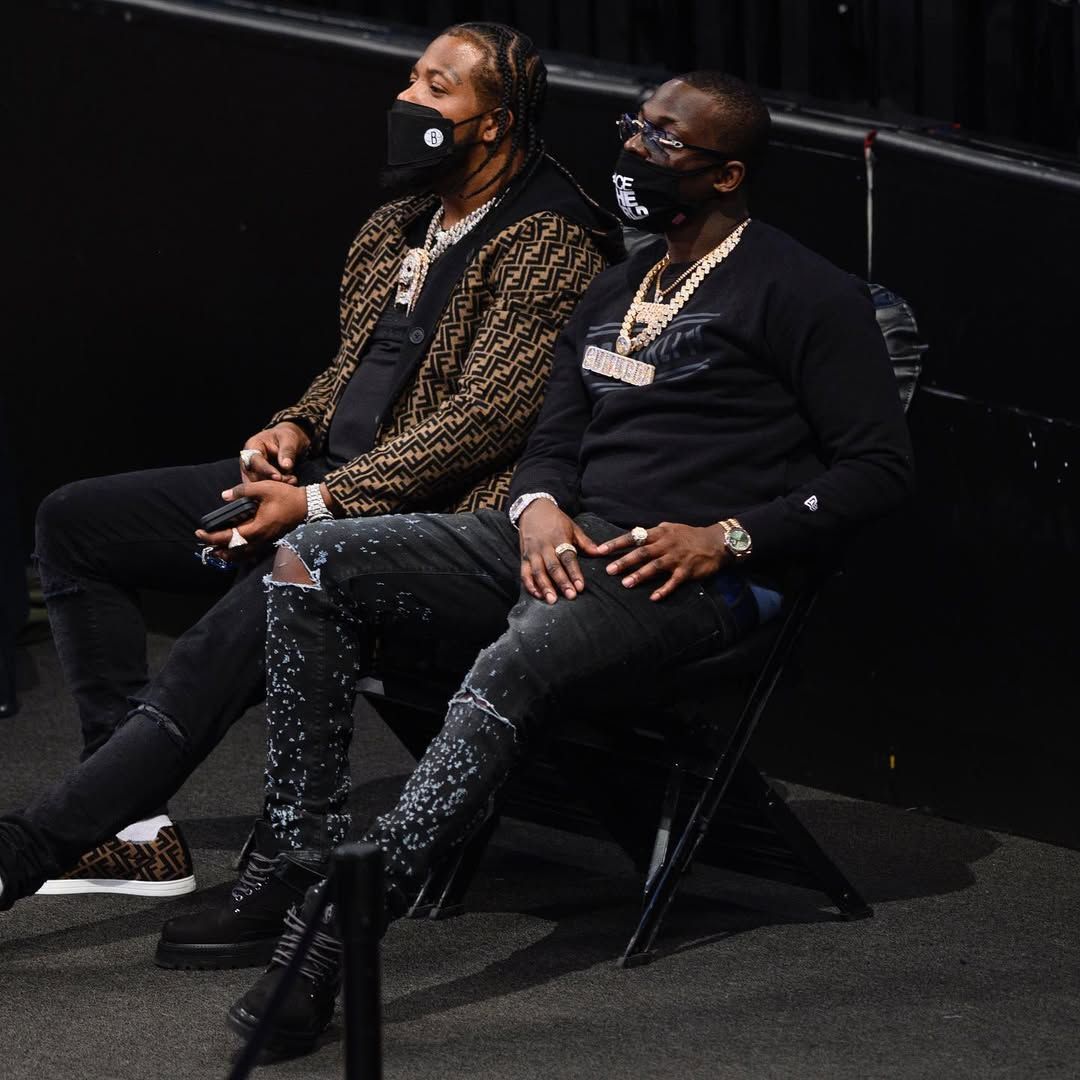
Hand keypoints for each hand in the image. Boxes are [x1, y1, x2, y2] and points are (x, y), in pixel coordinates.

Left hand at [195, 480, 307, 560]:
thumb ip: (242, 491)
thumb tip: (224, 496)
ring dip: (228, 554)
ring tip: (217, 550)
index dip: (211, 537)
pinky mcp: (271, 541)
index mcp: (255, 528)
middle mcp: (260, 539)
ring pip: (243, 555)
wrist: (307, 505)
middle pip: (233, 551)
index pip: (228, 537)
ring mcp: (266, 542)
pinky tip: (237, 550)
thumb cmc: (286, 496)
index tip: (199, 532)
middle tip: (205, 543)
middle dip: (217, 548)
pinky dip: (241, 553)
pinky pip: (252, 552)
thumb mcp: (263, 488)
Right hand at [239, 422, 310, 482]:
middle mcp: (248, 459)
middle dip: (270, 481)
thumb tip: (286, 466)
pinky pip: (264, 487)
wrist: (288, 441)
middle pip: (253, 475)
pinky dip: (277, 487)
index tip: (278, 477)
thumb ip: (287, 451)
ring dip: (274, 486)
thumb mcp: (289, 439)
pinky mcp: (260, 478)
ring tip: (292, 480)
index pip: (254, 460)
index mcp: (252, 446)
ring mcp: (253, 470)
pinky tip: (290, 483)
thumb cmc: (286, 436)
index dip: (265, 470)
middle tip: (289, 480)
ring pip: (258, 484)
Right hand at [518, 501, 602, 603]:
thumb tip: (600, 553)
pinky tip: (537, 595)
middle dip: (562, 582)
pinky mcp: (523, 556)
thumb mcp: (572, 527)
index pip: (567, 557)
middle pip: (553, 566)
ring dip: (545, 587)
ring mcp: (532, 552)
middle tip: (570, 596)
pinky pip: (524, 573)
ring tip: (552, 600)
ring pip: (538, 571)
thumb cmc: (555, 520)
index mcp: (559, 538)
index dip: (574, 572)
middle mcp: (544, 546)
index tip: (580, 586)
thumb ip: (585, 542)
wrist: (533, 509)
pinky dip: (529, 585)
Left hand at [598, 522, 728, 600]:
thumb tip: (633, 535)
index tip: (600, 550)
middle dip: (625, 561)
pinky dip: (664, 589)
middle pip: (642, 553)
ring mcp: (677, 558)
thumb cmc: (688, 536)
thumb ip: (652, 533)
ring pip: (655, 566)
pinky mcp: (687, 571)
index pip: (634, 537)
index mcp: (659, 533)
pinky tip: (654, 597)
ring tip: (626, 584)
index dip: (616, 543)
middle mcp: (666, 544)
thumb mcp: (669, 528)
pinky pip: (674, 581)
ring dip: (640, 575)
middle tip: (609, 570)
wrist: (715, 542)